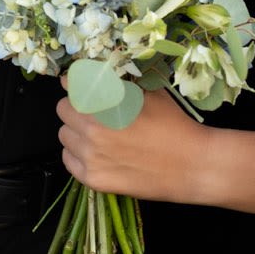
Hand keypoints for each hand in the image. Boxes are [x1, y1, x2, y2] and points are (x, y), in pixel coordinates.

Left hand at [57, 83, 202, 202]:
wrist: (192, 165)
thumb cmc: (173, 124)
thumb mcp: (148, 92)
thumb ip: (118, 83)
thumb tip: (96, 74)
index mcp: (105, 102)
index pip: (71, 85)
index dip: (76, 83)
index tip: (80, 85)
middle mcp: (92, 127)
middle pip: (63, 109)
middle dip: (76, 107)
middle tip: (94, 112)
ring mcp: (90, 156)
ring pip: (64, 135)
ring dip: (76, 130)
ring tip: (98, 134)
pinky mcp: (93, 179)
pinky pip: (68, 160)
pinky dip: (77, 154)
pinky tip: (96, 152)